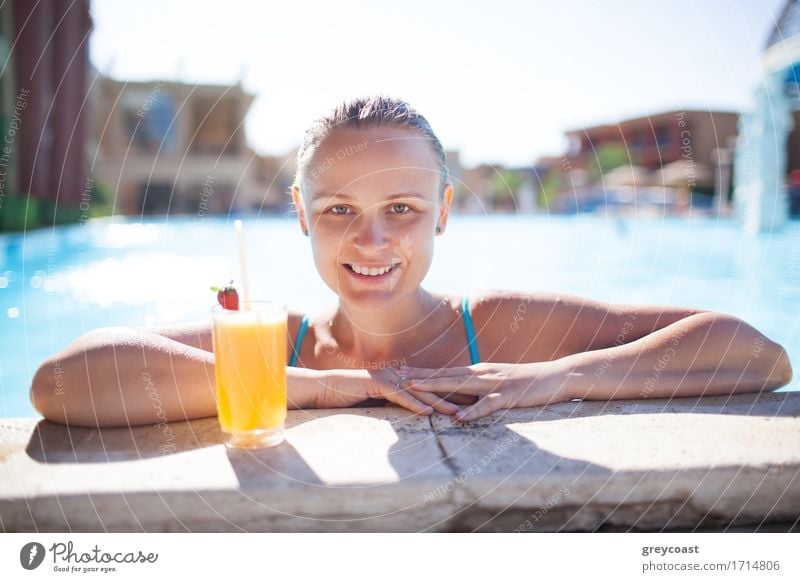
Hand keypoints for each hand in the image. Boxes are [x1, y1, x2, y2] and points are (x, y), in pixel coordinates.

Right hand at [316, 368, 460, 415]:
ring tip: (457, 411)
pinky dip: (413, 404)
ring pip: (417, 392)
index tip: (471, 400)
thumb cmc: (349, 397)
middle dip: (452, 395)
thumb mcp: (377, 402)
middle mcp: (396, 375)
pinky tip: (427, 412)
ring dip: (437, 402)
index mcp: (399, 378)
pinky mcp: (375, 385)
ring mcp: (387, 378)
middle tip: (474, 402)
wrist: (324, 388)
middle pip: (430, 387)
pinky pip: (398, 396)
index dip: (450, 393)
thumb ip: (394, 404)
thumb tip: (410, 414)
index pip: (430, 387)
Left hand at [395, 361, 569, 421]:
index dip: (422, 372)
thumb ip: (479, 390)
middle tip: (396, 377)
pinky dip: (473, 411)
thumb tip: (460, 399)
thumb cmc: (526, 382)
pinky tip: (459, 418)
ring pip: (460, 385)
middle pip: (445, 375)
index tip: (400, 372)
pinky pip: (488, 405)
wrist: (556, 377)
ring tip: (415, 390)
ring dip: (436, 387)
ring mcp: (495, 383)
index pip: (445, 371)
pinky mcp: (509, 396)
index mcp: (479, 371)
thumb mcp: (498, 384)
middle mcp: (483, 373)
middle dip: (420, 377)